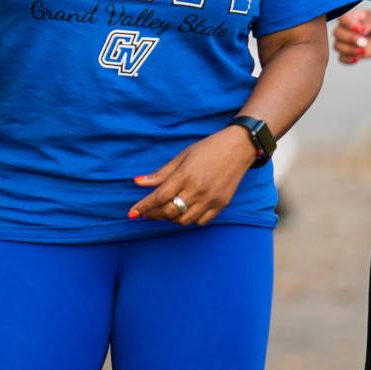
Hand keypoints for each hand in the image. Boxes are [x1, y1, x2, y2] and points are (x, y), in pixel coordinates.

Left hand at [129, 126, 254, 225]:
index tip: (131, 213)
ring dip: (171, 218)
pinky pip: (201, 222)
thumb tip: (138, 182)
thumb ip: (161, 173)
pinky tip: (185, 211)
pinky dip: (189, 220)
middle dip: (154, 214)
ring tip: (166, 210)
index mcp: (186, 175)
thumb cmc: (208, 149)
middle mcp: (198, 190)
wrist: (238, 148)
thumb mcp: (182, 156)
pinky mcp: (221, 205)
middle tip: (147, 212)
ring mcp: (211, 199)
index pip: (159, 196)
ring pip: (184, 220)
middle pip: (169, 211)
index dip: (143, 206)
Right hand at [333, 9, 370, 63]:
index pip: (342, 18)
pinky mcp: (349, 53)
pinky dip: (347, 59)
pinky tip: (357, 59)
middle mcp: (345, 28)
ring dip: (349, 50)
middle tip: (364, 42)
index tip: (362, 30)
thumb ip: (370, 22)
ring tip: (364, 51)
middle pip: (337, 33)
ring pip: (337, 46)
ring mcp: (346, 41)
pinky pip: (341, 58)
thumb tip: (362, 30)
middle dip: (350, 38)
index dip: (349, 24)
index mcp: (352, 16)